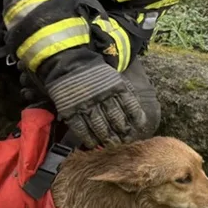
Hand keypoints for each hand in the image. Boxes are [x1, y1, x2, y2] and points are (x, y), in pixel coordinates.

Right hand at [26, 49, 148, 147]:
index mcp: (115, 86)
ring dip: (107, 138)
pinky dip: (88, 138)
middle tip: (126, 140)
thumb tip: (136, 110)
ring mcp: (86, 104)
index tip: (138, 127)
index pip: (130, 106)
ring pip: (100, 126)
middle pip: (116, 119)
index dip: (136, 118)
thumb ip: (125, 92)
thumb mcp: (114, 77)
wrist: (68, 63)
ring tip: (112, 144)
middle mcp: (103, 96)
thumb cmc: (95, 72)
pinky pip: (81, 128)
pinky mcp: (71, 110)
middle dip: (123, 132)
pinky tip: (94, 144)